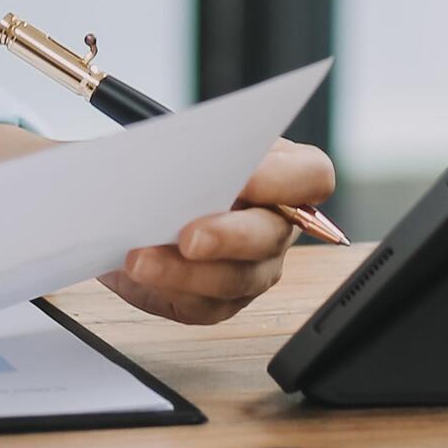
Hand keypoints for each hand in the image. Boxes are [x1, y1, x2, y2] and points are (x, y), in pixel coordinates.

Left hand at [100, 137, 336, 325]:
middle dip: (228, 237)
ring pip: (233, 280)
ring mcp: (253, 270)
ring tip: (139, 261)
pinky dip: (164, 291)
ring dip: (184, 273)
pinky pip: (200, 306)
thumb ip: (176, 144)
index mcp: (281, 174)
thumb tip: (148, 153)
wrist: (143, 200)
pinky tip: (136, 276)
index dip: (284, 178)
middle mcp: (275, 226)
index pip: (311, 176)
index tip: (243, 174)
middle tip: (189, 237)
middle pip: (270, 237)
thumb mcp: (176, 141)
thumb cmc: (173, 165)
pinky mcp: (220, 302)